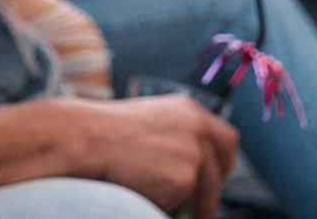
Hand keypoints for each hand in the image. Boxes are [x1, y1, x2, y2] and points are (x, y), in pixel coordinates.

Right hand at [64, 96, 238, 218]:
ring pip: (203, 191)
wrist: (90, 138)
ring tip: (164, 201)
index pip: (226, 138)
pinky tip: (144, 191)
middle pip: (222, 167)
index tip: (217, 174)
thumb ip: (175, 134)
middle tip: (203, 204)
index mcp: (190, 111)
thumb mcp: (150, 119)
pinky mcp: (184, 180)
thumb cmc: (107, 130)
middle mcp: (198, 130)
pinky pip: (180, 202)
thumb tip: (186, 161)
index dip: (223, 160)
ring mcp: (194, 155)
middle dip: (215, 189)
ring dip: (190, 202)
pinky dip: (165, 203)